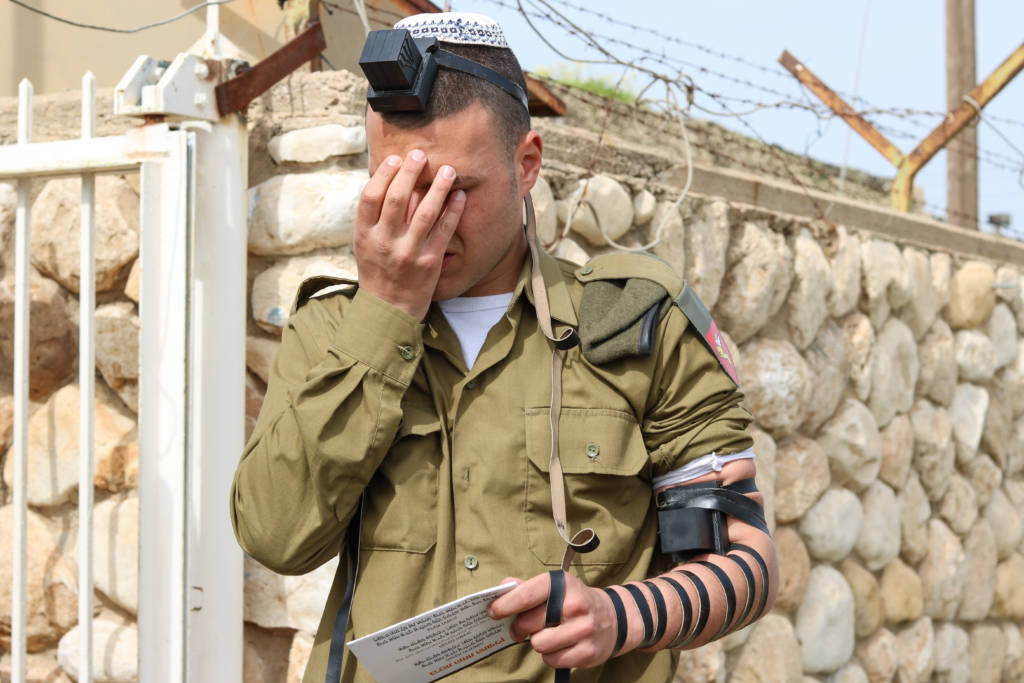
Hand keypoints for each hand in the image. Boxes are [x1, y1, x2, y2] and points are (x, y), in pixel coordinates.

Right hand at [354, 149, 465, 319]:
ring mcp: (408, 252)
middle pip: (396, 198)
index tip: (396, 158)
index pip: (370, 196)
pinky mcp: (429, 262)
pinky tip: (459, 196)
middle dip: (410, 172)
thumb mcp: (365, 245)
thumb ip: (374, 217)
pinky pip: (444, 231)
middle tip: (421, 154)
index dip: (384, 174)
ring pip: (424, 212)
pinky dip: (453, 211)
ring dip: (438, 187)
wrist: (390, 309)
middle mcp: (384, 242)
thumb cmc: (378, 270)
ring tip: (448, 170)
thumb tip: (390, 179)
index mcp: (364, 235)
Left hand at [488, 572, 618, 668]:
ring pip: (539, 644)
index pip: (527, 594)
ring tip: (547, 635)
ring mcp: (583, 629)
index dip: (506, 604)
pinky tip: (560, 646)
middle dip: (520, 627)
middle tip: (523, 628)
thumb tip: (503, 587)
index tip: (493, 611)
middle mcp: (575, 605)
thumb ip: (527, 588)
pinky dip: (550, 656)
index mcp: (563, 584)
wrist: (613, 618)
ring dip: (538, 642)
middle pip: (528, 623)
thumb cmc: (575, 602)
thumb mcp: (556, 588)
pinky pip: (552, 660)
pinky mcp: (587, 652)